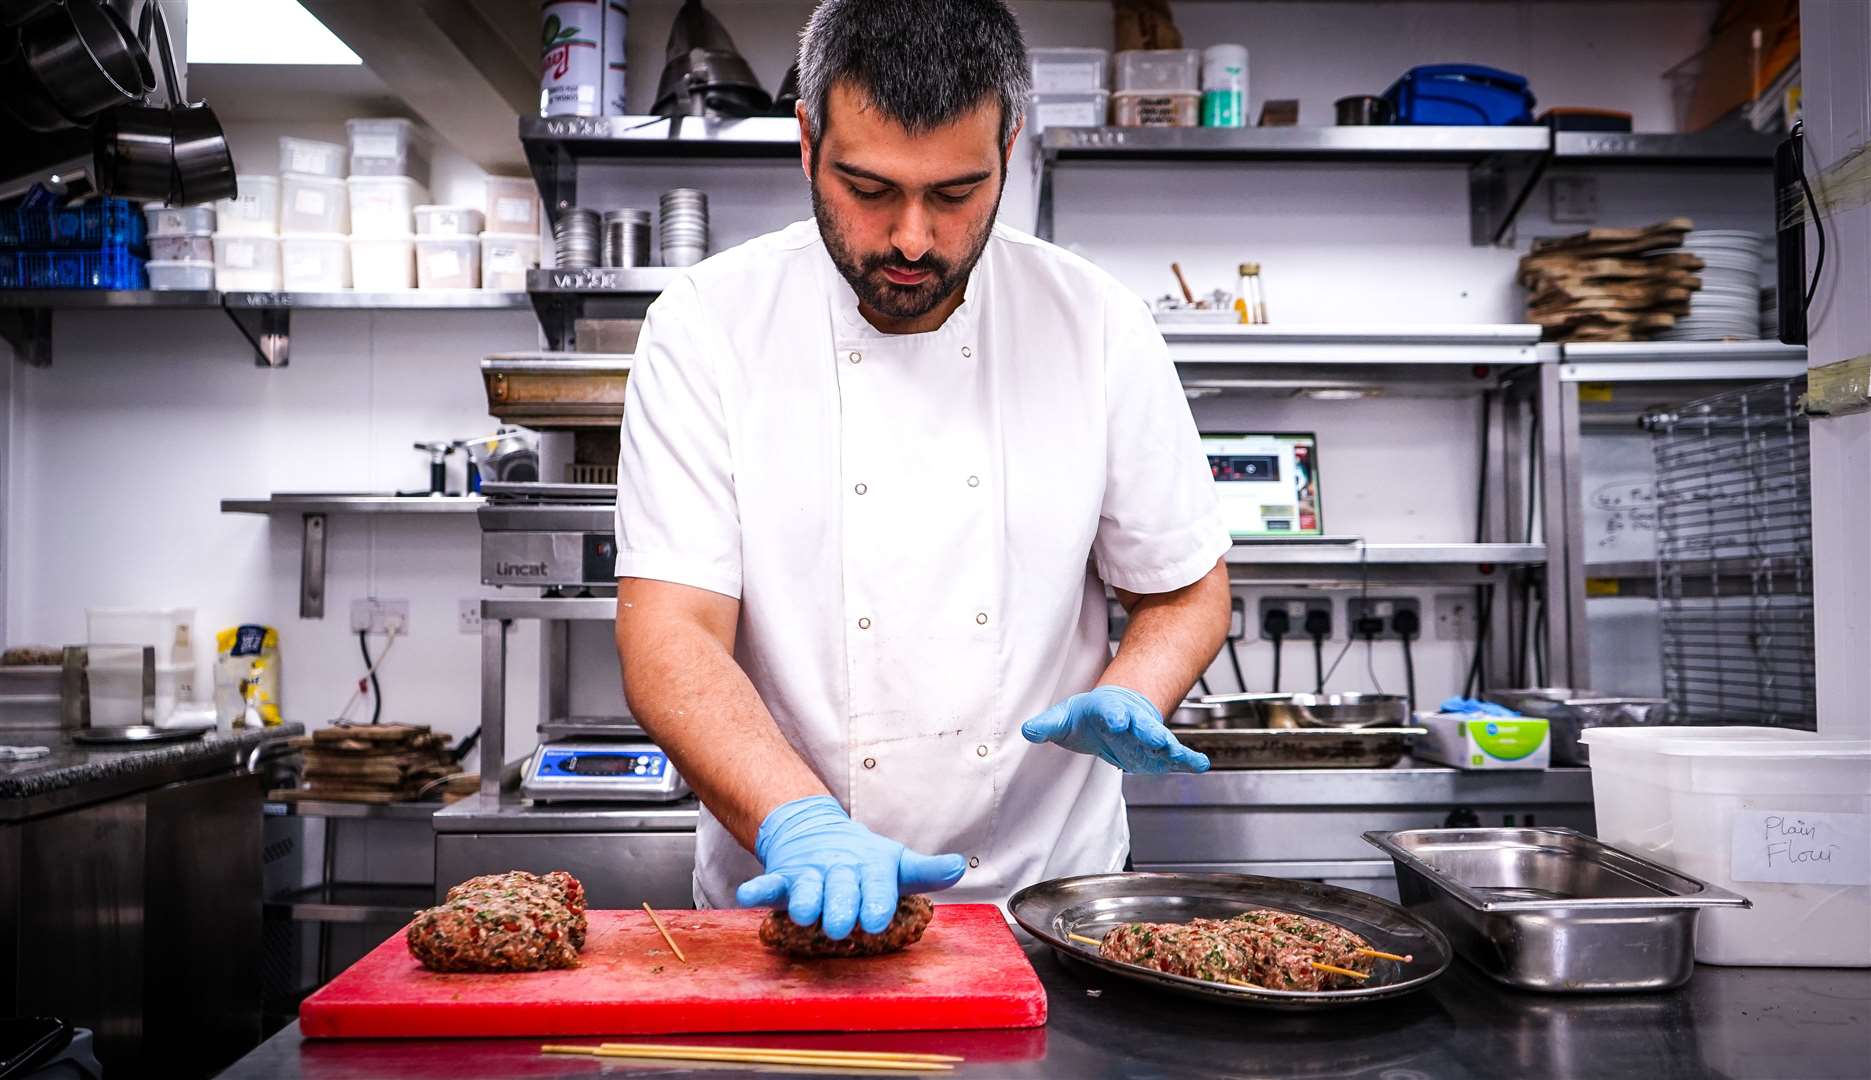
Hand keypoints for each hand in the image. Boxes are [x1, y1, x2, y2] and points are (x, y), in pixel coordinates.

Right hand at [734, 795, 966, 939]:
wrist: (815, 831)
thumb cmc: (863, 860)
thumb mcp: (895, 863)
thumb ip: (925, 870)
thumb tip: (959, 866)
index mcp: (871, 867)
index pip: (877, 884)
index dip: (877, 901)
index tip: (877, 920)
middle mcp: (841, 869)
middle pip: (841, 889)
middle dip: (842, 907)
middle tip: (843, 926)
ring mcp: (810, 873)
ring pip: (806, 888)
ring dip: (806, 900)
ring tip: (806, 915)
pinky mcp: (784, 878)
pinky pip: (769, 883)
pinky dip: (758, 889)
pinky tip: (747, 896)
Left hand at [1020, 685, 1209, 773]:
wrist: (1116, 712)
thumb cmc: (1091, 716)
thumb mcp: (1065, 719)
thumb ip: (1047, 726)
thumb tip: (1027, 731)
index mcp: (1108, 713)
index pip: (1110, 714)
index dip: (1113, 717)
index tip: (1116, 720)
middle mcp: (1132, 724)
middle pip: (1142, 727)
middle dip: (1148, 733)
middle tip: (1158, 740)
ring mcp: (1147, 738)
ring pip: (1162, 741)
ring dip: (1171, 748)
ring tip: (1181, 755)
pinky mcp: (1159, 752)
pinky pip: (1177, 757)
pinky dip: (1189, 761)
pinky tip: (1201, 765)